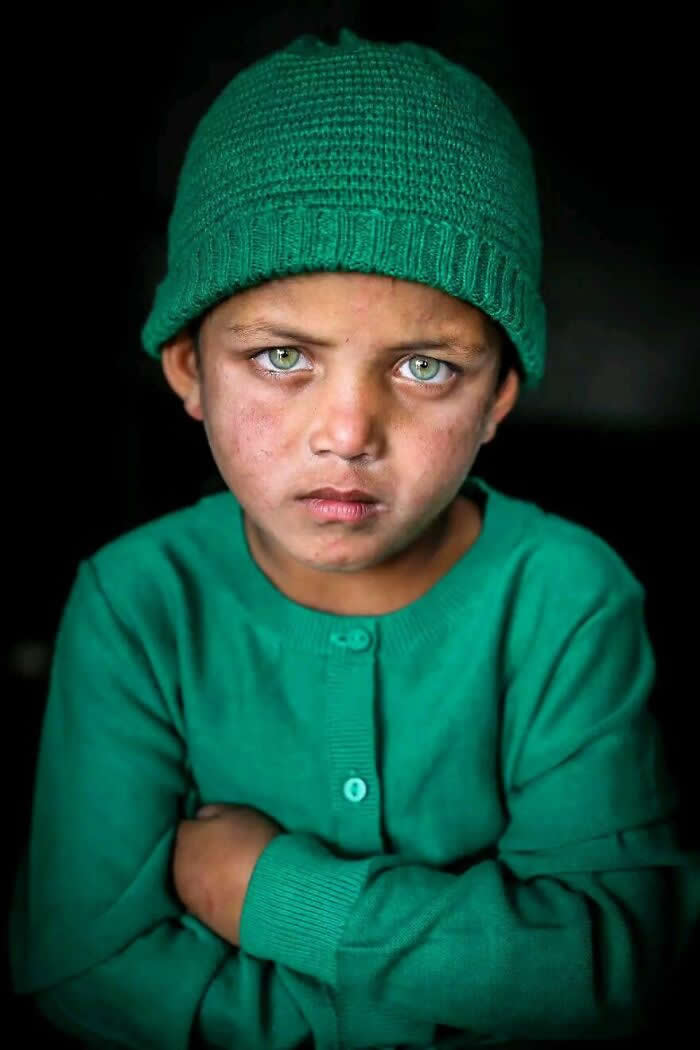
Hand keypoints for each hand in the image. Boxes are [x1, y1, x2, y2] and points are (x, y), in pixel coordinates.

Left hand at [173, 803, 283, 945]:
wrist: (271, 895)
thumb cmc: (254, 845)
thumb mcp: (238, 813)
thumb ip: (213, 813)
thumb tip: (201, 818)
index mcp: (186, 839)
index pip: (186, 828)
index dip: (203, 828)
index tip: (219, 832)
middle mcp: (179, 869)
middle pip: (185, 856)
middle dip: (200, 854)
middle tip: (225, 854)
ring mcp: (189, 898)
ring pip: (192, 882)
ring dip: (205, 878)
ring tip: (230, 878)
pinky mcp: (203, 922)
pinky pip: (205, 904)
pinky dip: (214, 899)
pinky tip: (232, 896)